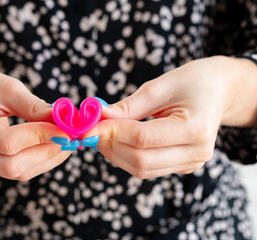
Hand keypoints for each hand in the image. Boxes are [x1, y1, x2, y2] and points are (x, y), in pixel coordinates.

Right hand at [0, 63, 70, 179]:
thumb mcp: (5, 86)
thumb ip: (33, 106)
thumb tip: (62, 120)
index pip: (7, 142)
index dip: (40, 137)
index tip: (65, 130)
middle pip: (12, 165)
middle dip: (46, 152)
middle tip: (71, 139)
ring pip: (16, 172)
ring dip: (46, 159)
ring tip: (66, 142)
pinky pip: (15, 170)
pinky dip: (37, 161)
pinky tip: (52, 147)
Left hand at [86, 56, 256, 178]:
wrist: (219, 91)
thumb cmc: (193, 81)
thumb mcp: (160, 86)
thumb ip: (128, 107)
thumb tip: (98, 118)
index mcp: (196, 128)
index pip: (142, 138)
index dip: (111, 133)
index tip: (87, 126)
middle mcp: (197, 152)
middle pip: (140, 160)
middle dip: (110, 146)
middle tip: (90, 131)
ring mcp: (191, 163)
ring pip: (142, 169)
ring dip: (115, 154)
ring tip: (101, 134)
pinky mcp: (182, 166)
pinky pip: (148, 168)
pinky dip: (126, 156)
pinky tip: (117, 140)